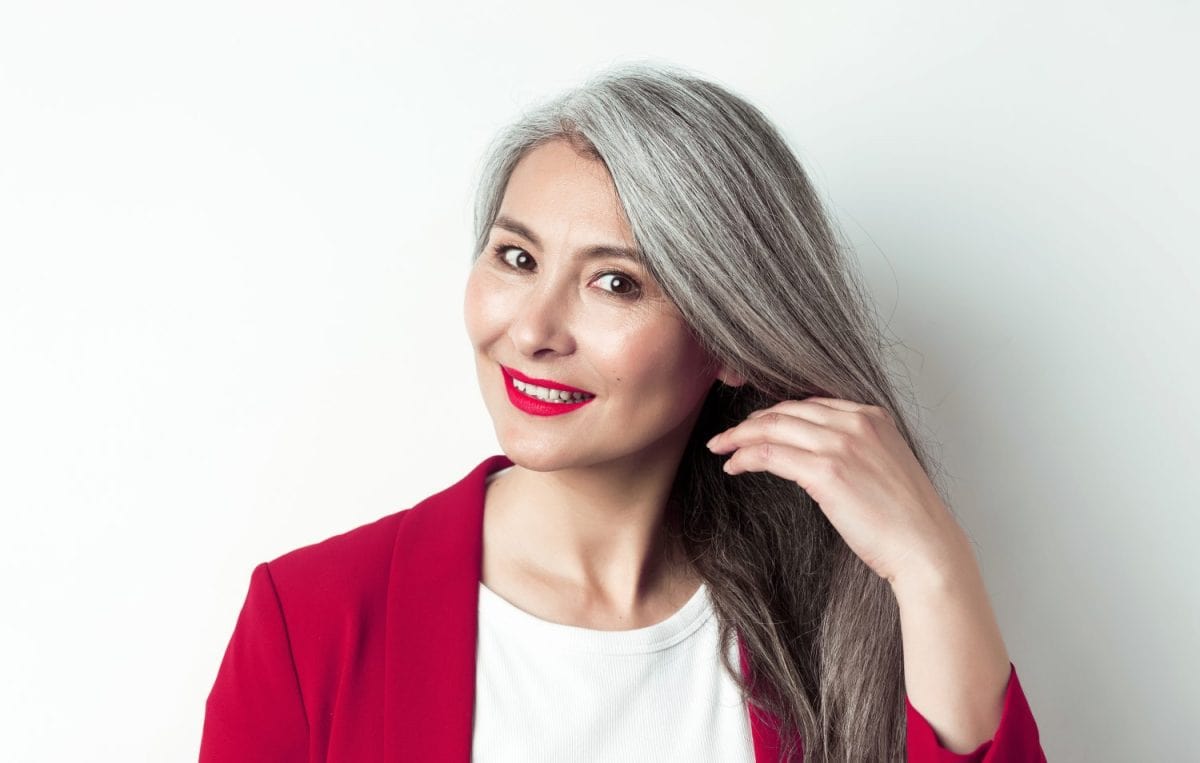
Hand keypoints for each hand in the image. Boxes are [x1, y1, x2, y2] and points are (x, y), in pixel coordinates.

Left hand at [705, 397, 971, 587]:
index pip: (810, 404)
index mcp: (873, 416)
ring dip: (739, 436)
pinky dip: (745, 456)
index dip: (776, 413)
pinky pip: (771, 454)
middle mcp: (856, 422)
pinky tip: (733, 466)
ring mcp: (842, 444)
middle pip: (786, 410)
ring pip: (773, 427)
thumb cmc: (905, 519)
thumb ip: (854, 449)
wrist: (926, 548)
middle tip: (727, 436)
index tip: (755, 426)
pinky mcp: (827, 471)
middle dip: (751, 422)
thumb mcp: (883, 467)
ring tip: (720, 448)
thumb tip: (815, 455)